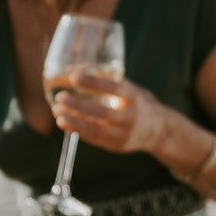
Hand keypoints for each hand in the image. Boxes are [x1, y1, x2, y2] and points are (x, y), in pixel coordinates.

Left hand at [51, 70, 193, 163]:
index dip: (92, 82)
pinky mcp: (117, 145)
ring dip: (74, 120)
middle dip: (78, 105)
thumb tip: (73, 70)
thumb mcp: (128, 87)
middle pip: (102, 112)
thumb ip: (106, 80)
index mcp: (134, 97)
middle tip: (60, 97)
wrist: (158, 130)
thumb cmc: (136, 102)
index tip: (73, 76)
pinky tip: (64, 123)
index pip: (113, 88)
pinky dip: (77, 130)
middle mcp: (130, 116)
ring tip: (57, 111)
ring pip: (96, 129)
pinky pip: (94, 139)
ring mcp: (124, 133)